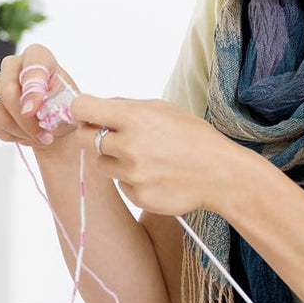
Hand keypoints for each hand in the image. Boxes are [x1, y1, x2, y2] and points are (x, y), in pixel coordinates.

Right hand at [0, 45, 80, 148]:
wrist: (53, 121)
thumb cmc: (64, 108)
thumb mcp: (70, 106)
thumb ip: (57, 105)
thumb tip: (32, 111)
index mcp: (38, 56)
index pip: (32, 65)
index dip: (32, 89)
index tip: (34, 110)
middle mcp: (13, 65)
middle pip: (8, 92)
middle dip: (26, 120)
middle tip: (44, 136)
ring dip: (20, 132)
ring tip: (38, 136)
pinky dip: (9, 135)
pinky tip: (24, 134)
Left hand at [70, 94, 245, 215]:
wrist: (221, 175)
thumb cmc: (192, 137)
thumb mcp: (161, 108)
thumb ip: (123, 106)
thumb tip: (92, 108)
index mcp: (133, 118)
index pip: (82, 108)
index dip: (81, 111)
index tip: (87, 115)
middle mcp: (129, 146)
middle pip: (84, 138)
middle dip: (95, 135)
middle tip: (116, 137)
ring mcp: (132, 174)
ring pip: (102, 163)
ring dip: (115, 160)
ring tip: (145, 158)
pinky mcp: (137, 196)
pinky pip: (119, 184)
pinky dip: (131, 180)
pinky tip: (154, 175)